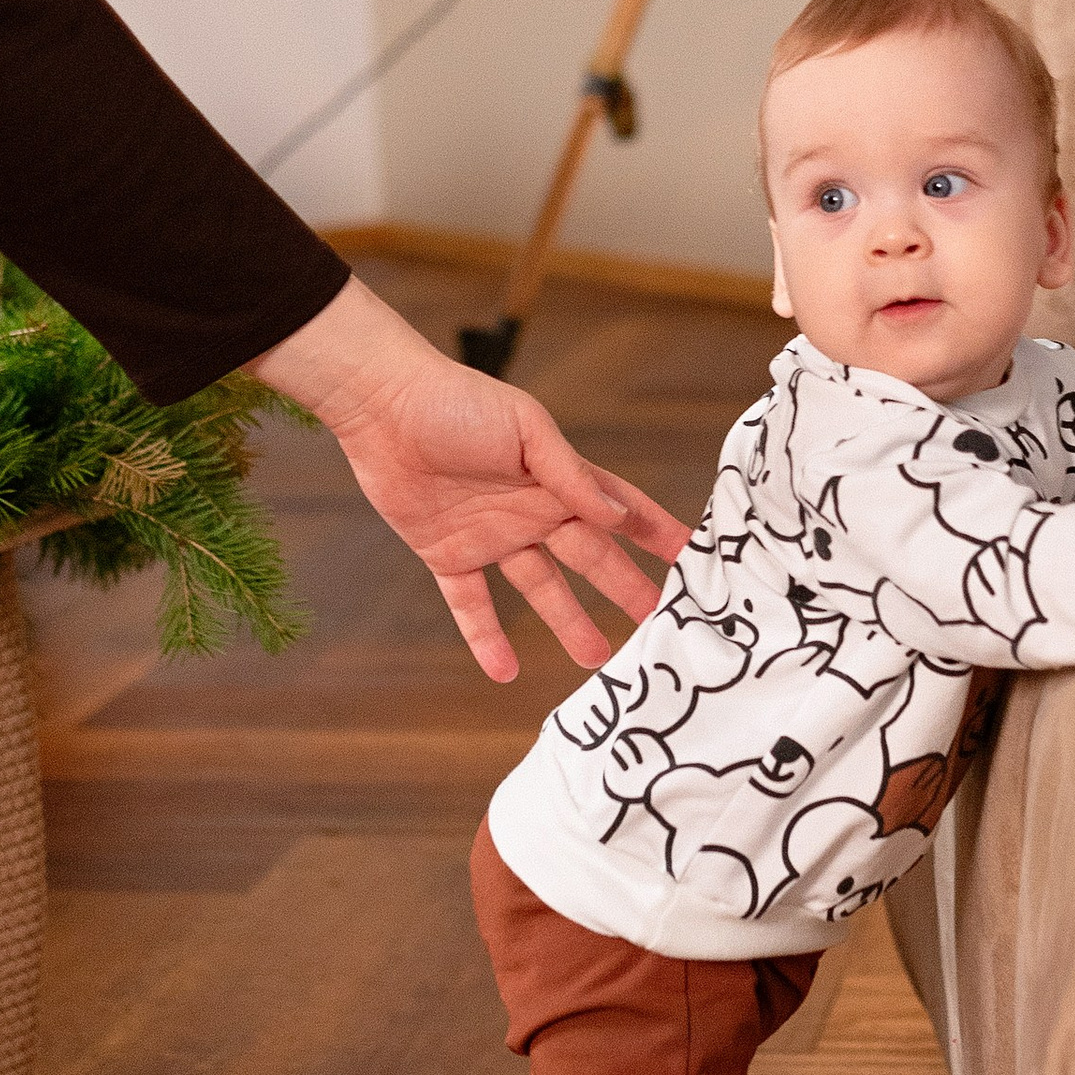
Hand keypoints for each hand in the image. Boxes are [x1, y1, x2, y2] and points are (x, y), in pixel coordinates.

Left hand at [250, 278, 686, 681]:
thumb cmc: (457, 402)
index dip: (654, 533)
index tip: (692, 561)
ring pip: (540, 589)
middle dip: (624, 589)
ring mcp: (491, 535)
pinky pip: (471, 603)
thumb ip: (571, 476)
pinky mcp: (446, 553)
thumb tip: (617, 518)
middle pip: (589, 558)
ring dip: (567, 622)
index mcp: (558, 478)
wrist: (383, 406)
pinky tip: (503, 672)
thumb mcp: (527, 429)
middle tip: (655, 625)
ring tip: (594, 659)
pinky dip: (485, 638)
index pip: (619, 510)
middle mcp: (532, 510)